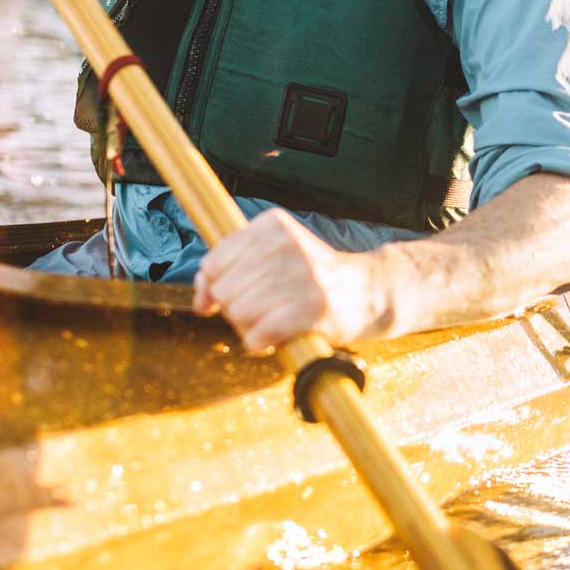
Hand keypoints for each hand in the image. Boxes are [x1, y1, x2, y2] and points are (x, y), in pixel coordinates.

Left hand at [193, 209, 393, 351]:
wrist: (368, 291)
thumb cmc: (310, 277)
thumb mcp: (272, 257)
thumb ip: (229, 269)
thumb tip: (201, 299)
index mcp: (272, 226)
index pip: (213, 263)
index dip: (213, 288)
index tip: (231, 298)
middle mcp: (285, 244)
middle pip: (225, 291)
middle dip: (236, 309)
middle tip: (264, 310)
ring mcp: (301, 275)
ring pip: (239, 314)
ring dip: (250, 328)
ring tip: (272, 322)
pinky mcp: (312, 308)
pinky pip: (258, 335)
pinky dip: (260, 343)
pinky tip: (275, 338)